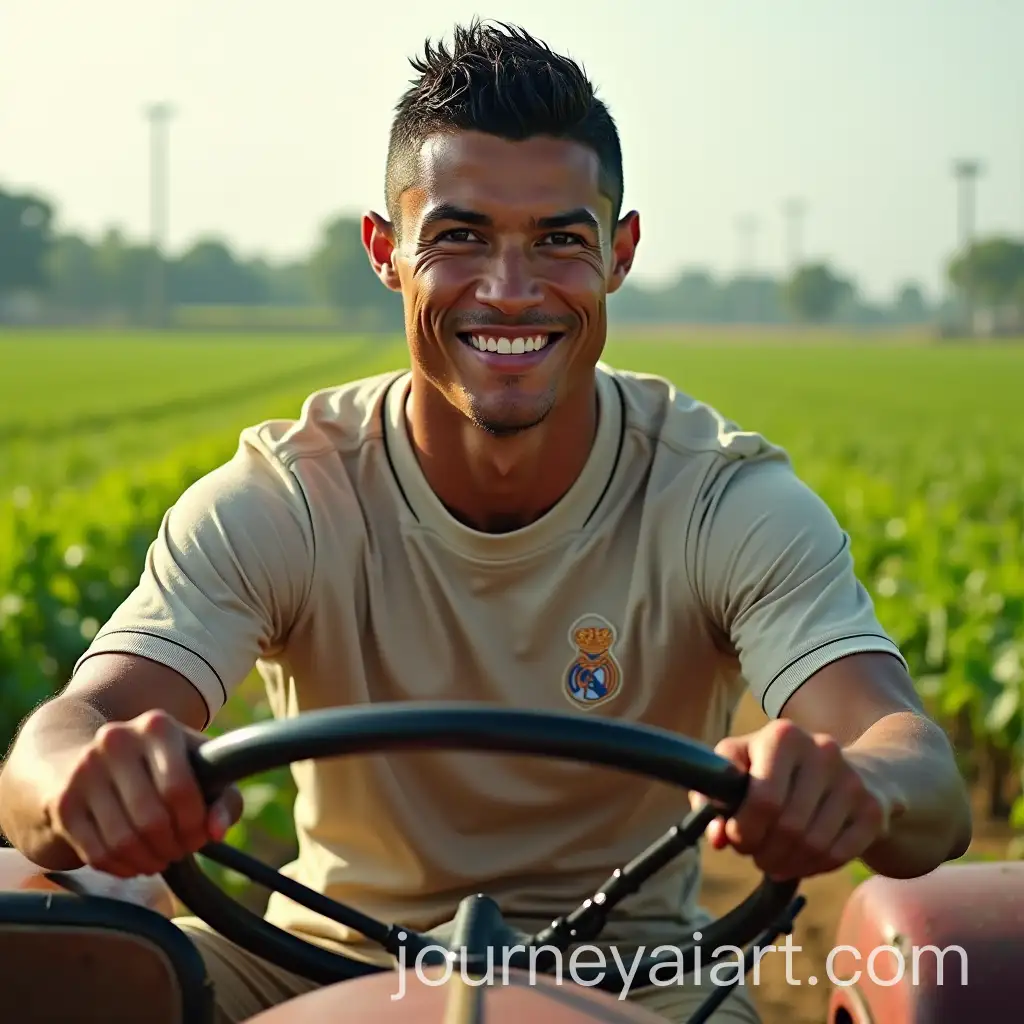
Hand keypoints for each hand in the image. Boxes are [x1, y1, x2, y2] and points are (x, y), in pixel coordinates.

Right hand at [45, 710, 242, 877]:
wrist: (90, 754)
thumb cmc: (162, 766)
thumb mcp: (200, 768)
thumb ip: (224, 797)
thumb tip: (216, 831)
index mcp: (157, 726)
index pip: (180, 790)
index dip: (195, 824)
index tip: (201, 835)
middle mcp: (117, 741)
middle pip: (152, 820)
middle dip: (174, 846)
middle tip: (181, 850)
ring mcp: (84, 771)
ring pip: (123, 841)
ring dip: (149, 861)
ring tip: (161, 858)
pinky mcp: (63, 802)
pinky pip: (97, 853)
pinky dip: (122, 867)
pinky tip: (135, 862)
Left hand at [693, 719, 895, 879]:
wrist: (844, 768)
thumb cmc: (776, 770)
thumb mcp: (739, 766)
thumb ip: (714, 795)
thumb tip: (716, 837)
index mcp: (782, 735)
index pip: (763, 799)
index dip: (744, 830)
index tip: (735, 838)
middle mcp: (822, 750)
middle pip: (788, 827)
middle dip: (763, 850)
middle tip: (754, 853)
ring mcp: (852, 780)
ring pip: (813, 845)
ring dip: (786, 862)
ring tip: (773, 859)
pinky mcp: (872, 810)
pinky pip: (838, 855)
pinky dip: (813, 867)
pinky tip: (801, 860)